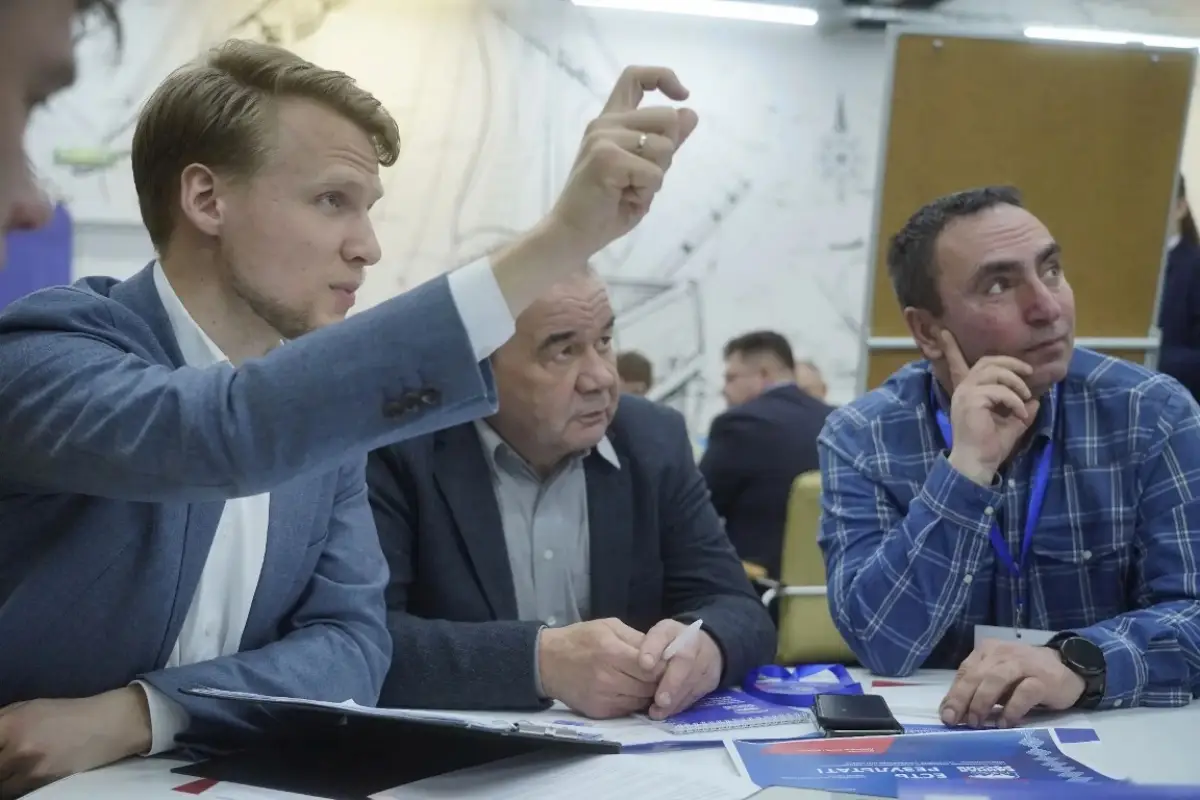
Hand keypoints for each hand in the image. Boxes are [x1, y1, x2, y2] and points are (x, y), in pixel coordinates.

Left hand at [0, 687, 150, 797]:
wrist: (106, 725)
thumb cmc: (65, 714)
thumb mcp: (29, 708)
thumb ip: (1, 723)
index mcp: (9, 722)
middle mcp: (15, 745)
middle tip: (7, 762)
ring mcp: (28, 766)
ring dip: (4, 778)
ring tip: (16, 769)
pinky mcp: (40, 782)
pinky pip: (13, 791)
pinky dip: (15, 786)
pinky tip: (26, 776)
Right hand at [537, 618, 662, 718]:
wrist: (547, 662)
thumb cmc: (580, 639)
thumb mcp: (608, 626)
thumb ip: (636, 638)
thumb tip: (662, 651)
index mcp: (612, 652)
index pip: (651, 667)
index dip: (663, 667)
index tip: (667, 663)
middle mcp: (608, 678)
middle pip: (648, 687)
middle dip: (658, 682)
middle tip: (661, 675)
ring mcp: (603, 698)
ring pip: (640, 701)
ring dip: (648, 694)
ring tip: (646, 683)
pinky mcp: (599, 712)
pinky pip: (627, 710)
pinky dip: (633, 702)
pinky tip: (631, 691)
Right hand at [547, 65, 697, 259]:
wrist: (574, 233)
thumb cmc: (607, 206)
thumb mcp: (645, 170)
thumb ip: (665, 142)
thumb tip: (691, 113)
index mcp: (611, 121)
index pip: (635, 77)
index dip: (664, 77)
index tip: (682, 95)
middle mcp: (605, 122)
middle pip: (668, 117)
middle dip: (667, 153)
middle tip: (641, 178)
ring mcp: (603, 138)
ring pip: (664, 147)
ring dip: (656, 177)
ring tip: (629, 190)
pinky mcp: (606, 158)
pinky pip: (653, 173)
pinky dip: (647, 191)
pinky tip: (624, 197)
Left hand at [636, 619, 722, 719]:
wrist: (704, 648)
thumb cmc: (670, 645)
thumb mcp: (655, 640)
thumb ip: (648, 648)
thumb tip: (643, 665)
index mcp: (673, 630)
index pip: (663, 634)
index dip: (653, 648)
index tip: (644, 664)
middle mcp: (694, 643)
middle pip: (685, 661)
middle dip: (672, 683)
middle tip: (660, 700)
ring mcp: (706, 661)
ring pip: (693, 681)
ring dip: (675, 700)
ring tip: (658, 712)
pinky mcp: (711, 680)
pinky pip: (697, 693)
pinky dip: (681, 704)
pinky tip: (668, 712)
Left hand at [939, 639, 1084, 728]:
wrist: (1068, 667)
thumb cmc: (1026, 675)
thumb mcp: (999, 677)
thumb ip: (979, 689)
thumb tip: (954, 712)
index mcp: (987, 651)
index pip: (964, 672)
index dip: (953, 695)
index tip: (946, 715)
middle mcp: (1002, 654)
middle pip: (975, 676)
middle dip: (961, 699)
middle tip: (954, 720)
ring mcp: (1023, 664)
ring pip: (995, 680)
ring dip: (982, 702)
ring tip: (975, 722)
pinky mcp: (1042, 679)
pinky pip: (1023, 694)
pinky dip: (1011, 709)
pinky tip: (1004, 723)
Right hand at [941, 330, 1038, 484]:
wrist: (977, 464)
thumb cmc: (990, 447)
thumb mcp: (1011, 424)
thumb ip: (1021, 410)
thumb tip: (1036, 401)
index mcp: (968, 393)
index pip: (956, 365)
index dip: (951, 348)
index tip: (943, 331)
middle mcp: (963, 389)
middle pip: (987, 361)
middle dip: (1010, 362)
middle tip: (1028, 372)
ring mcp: (966, 394)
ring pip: (994, 372)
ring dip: (1015, 382)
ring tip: (1025, 397)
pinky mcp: (972, 401)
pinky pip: (999, 391)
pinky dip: (1014, 400)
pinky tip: (1019, 414)